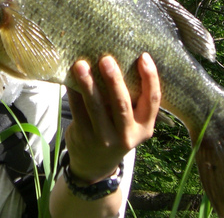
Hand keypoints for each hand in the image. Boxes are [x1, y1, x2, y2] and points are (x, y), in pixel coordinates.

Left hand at [65, 53, 160, 183]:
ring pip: (96, 107)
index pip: (153, 100)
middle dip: (114, 80)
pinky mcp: (84, 137)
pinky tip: (70, 78)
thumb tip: (118, 58)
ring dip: (88, 84)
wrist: (95, 165)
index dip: (150, 77)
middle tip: (106, 59)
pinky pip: (78, 110)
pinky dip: (73, 92)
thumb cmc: (116, 131)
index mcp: (145, 127)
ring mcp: (105, 138)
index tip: (143, 56)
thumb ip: (130, 99)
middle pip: (122, 104)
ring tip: (80, 65)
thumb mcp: (131, 122)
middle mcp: (128, 135)